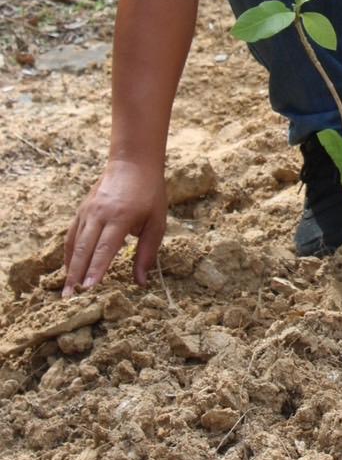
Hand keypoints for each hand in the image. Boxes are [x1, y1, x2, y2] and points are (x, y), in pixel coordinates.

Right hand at [63, 160, 166, 296]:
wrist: (133, 162)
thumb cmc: (150, 193)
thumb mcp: (157, 221)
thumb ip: (147, 252)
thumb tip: (141, 282)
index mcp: (121, 216)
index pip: (105, 248)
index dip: (96, 269)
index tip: (88, 288)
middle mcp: (100, 214)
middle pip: (85, 248)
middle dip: (77, 274)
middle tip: (70, 297)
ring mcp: (88, 210)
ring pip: (75, 242)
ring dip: (70, 267)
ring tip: (67, 289)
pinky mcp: (82, 209)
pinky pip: (72, 234)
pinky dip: (69, 252)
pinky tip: (69, 268)